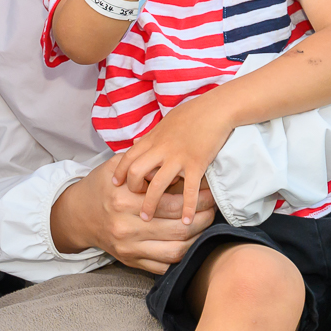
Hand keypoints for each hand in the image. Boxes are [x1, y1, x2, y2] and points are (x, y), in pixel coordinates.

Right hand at [51, 156, 217, 274]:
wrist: (78, 214)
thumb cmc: (102, 187)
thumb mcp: (116, 167)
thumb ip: (144, 166)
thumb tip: (175, 167)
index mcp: (124, 201)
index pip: (172, 204)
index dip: (197, 198)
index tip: (210, 191)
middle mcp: (126, 228)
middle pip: (178, 229)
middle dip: (204, 218)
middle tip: (214, 208)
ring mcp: (128, 248)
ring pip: (175, 251)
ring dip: (198, 239)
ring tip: (206, 225)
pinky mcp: (130, 261)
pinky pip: (164, 266)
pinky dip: (182, 256)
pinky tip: (191, 242)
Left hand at [113, 94, 234, 224]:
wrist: (215, 109)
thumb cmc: (192, 113)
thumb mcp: (165, 122)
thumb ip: (151, 136)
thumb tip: (137, 142)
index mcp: (153, 139)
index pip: (128, 157)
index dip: (119, 172)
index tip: (114, 184)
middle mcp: (161, 149)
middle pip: (136, 172)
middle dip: (132, 189)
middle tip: (131, 201)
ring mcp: (178, 157)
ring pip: (157, 184)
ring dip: (150, 204)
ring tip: (146, 219)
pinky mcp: (196, 164)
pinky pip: (189, 190)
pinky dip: (187, 207)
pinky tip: (185, 221)